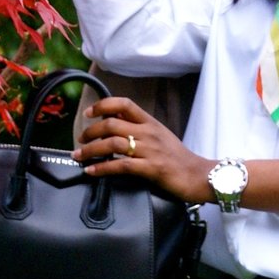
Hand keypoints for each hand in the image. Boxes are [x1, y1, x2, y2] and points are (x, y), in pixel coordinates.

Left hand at [75, 96, 212, 204]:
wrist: (198, 175)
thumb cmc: (179, 158)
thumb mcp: (160, 135)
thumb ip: (140, 128)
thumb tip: (115, 124)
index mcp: (151, 122)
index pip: (124, 104)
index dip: (103, 105)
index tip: (89, 113)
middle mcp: (149, 133)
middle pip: (112, 124)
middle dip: (90, 132)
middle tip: (80, 140)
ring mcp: (150, 150)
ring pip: (112, 144)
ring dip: (91, 150)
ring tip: (79, 156)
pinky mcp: (151, 168)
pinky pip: (121, 166)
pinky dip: (102, 168)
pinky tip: (92, 171)